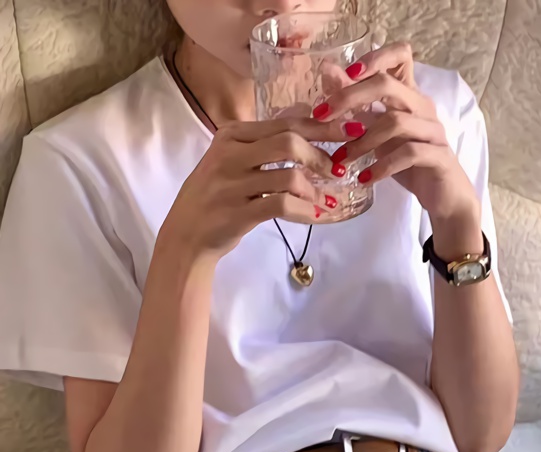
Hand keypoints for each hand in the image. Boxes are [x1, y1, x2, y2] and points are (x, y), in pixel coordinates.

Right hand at [160, 118, 351, 262]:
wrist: (186, 234)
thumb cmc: (215, 195)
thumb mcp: (231, 160)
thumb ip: (262, 144)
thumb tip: (310, 127)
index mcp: (231, 135)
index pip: (284, 123)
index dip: (321, 126)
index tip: (348, 130)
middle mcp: (229, 154)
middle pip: (289, 143)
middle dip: (320, 156)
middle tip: (337, 169)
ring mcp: (232, 184)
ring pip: (288, 176)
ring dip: (314, 189)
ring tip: (325, 198)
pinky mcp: (238, 213)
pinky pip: (281, 205)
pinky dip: (304, 210)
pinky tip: (314, 214)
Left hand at [313, 43, 481, 231]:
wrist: (443, 197)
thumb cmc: (408, 164)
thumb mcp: (377, 135)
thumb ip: (357, 109)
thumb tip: (327, 75)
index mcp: (409, 97)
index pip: (400, 55)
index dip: (373, 58)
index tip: (344, 75)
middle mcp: (423, 107)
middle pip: (387, 85)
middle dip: (349, 98)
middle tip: (321, 116)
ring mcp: (433, 131)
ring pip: (395, 122)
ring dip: (361, 141)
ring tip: (341, 159)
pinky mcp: (438, 157)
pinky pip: (408, 154)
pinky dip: (381, 167)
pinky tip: (364, 179)